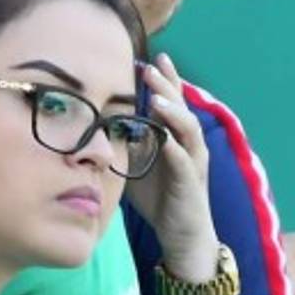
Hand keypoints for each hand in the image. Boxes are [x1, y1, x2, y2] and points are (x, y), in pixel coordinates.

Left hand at [127, 54, 217, 280]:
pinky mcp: (191, 182)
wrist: (181, 235)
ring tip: (156, 96)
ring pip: (187, 128)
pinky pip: (184, 159)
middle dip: (166, 85)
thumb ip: (128, 145)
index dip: (161, 80)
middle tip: (148, 66)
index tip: (143, 60)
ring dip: (172, 110)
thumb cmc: (160, 200)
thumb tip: (102, 127)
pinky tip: (163, 135)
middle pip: (180, 106)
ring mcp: (192, 161)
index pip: (170, 102)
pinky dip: (174, 144)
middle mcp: (188, 144)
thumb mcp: (138, 167)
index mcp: (175, 138)